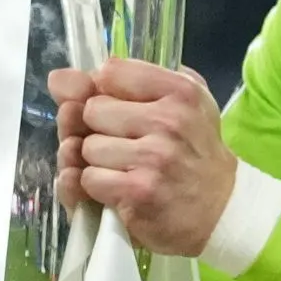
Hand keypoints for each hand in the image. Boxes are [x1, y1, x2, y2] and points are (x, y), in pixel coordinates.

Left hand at [48, 59, 234, 256]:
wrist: (223, 209)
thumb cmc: (196, 151)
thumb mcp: (178, 105)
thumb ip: (125, 83)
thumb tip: (58, 79)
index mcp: (180, 91)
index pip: (111, 72)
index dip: (106, 92)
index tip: (119, 109)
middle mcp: (168, 120)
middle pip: (92, 110)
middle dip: (99, 129)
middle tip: (124, 145)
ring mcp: (153, 158)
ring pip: (86, 147)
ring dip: (97, 161)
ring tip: (125, 169)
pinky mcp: (138, 192)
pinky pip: (88, 179)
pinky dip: (98, 187)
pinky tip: (121, 189)